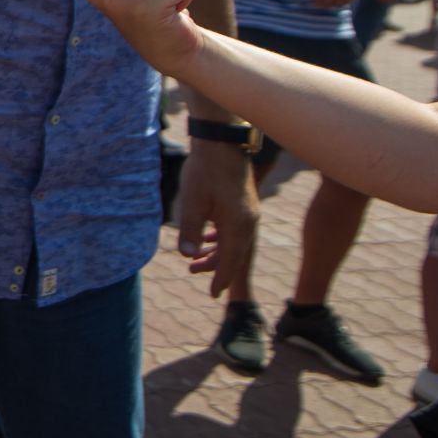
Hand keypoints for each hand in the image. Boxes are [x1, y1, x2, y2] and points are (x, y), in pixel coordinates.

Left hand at [172, 143, 258, 295]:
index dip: (220, 278)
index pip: (231, 261)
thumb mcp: (192, 202)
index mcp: (238, 225)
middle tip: (196, 276)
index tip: (213, 294)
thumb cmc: (205, 171)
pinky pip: (235, 229)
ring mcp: (249, 212)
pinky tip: (209, 239)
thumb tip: (188, 255)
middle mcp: (248, 222)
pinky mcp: (244, 204)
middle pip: (234, 254)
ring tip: (196, 261)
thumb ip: (191, 231)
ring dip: (217, 252)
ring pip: (235, 241)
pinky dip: (222, 238)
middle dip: (216, 267)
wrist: (221, 142)